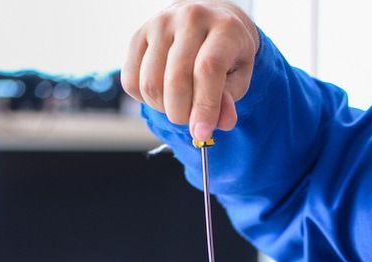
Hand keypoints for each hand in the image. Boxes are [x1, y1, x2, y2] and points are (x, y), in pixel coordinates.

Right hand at [123, 0, 260, 141]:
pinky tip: (163, 94)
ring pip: (150, 83)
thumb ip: (230, 99)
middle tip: (191, 121)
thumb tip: (220, 123)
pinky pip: (131, 80)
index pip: (208, 70)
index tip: (202, 133)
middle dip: (182, 113)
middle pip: (176, 79)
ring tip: (179, 105)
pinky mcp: (138, 34)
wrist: (209, 19)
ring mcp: (160, 24)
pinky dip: (145, 99)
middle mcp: (190, 19)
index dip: (204, 107)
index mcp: (224, 28)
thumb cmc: (228, 53)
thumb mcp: (240, 75)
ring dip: (163, 108)